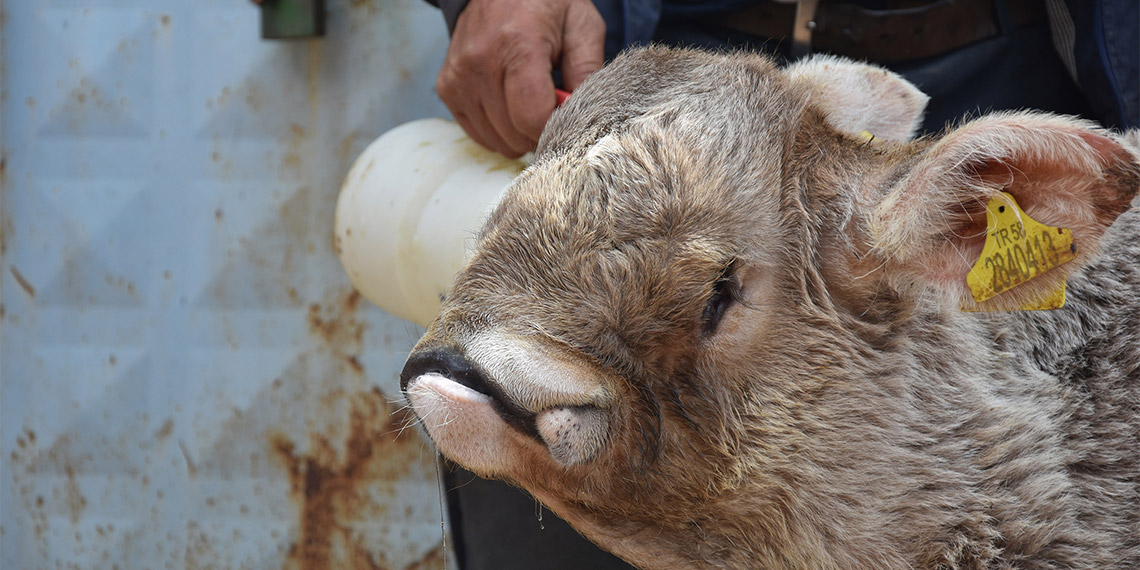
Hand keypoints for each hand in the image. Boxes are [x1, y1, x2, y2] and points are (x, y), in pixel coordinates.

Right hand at [436, 0, 604, 156]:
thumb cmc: (546, 4)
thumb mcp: (581, 24)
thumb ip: (588, 70)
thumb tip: (588, 114)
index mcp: (517, 43)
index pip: (532, 117)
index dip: (555, 126)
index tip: (564, 113)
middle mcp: (481, 61)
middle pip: (514, 134)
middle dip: (538, 131)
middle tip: (550, 106)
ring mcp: (459, 76)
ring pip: (496, 140)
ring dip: (518, 132)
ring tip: (529, 101)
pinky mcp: (447, 87)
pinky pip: (477, 133)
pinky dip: (498, 129)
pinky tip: (509, 104)